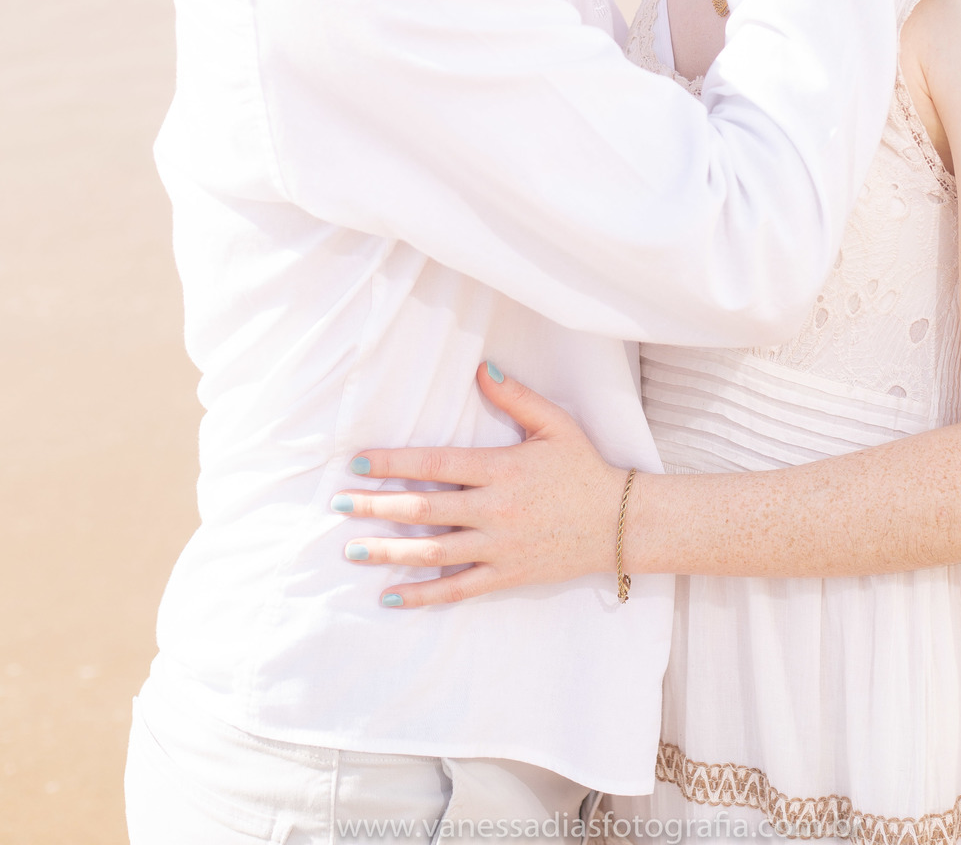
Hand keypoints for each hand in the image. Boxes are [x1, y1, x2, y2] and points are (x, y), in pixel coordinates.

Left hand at [333, 365, 627, 607]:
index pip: (437, 464)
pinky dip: (423, 596)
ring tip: (352, 550)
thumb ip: (516, 397)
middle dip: (377, 507)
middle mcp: (494, 511)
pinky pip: (457, 589)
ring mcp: (498, 548)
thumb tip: (483, 368)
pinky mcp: (506, 576)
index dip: (395, 463)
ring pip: (434, 552)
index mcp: (501, 470)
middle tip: (338, 505)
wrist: (619, 523)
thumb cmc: (583, 469)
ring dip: (389, 552)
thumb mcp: (555, 424)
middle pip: (424, 509)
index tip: (359, 462)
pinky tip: (390, 597)